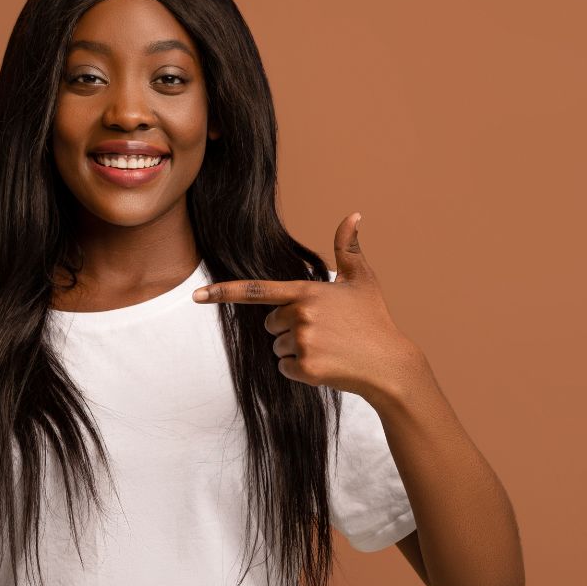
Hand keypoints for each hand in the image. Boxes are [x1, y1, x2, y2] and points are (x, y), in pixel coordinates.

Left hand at [191, 212, 421, 403]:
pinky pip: (285, 368)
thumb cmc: (374, 320)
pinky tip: (326, 365)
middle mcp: (300, 315)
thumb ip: (348, 247)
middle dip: (289, 328)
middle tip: (323, 331)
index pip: (256, 290)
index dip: (223, 292)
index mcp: (307, 292)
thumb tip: (354, 214)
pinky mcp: (305, 369)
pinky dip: (300, 370)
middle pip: (270, 323)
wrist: (389, 365)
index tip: (197, 295)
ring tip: (328, 348)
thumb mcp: (362, 280)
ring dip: (296, 350)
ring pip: (277, 347)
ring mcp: (302, 342)